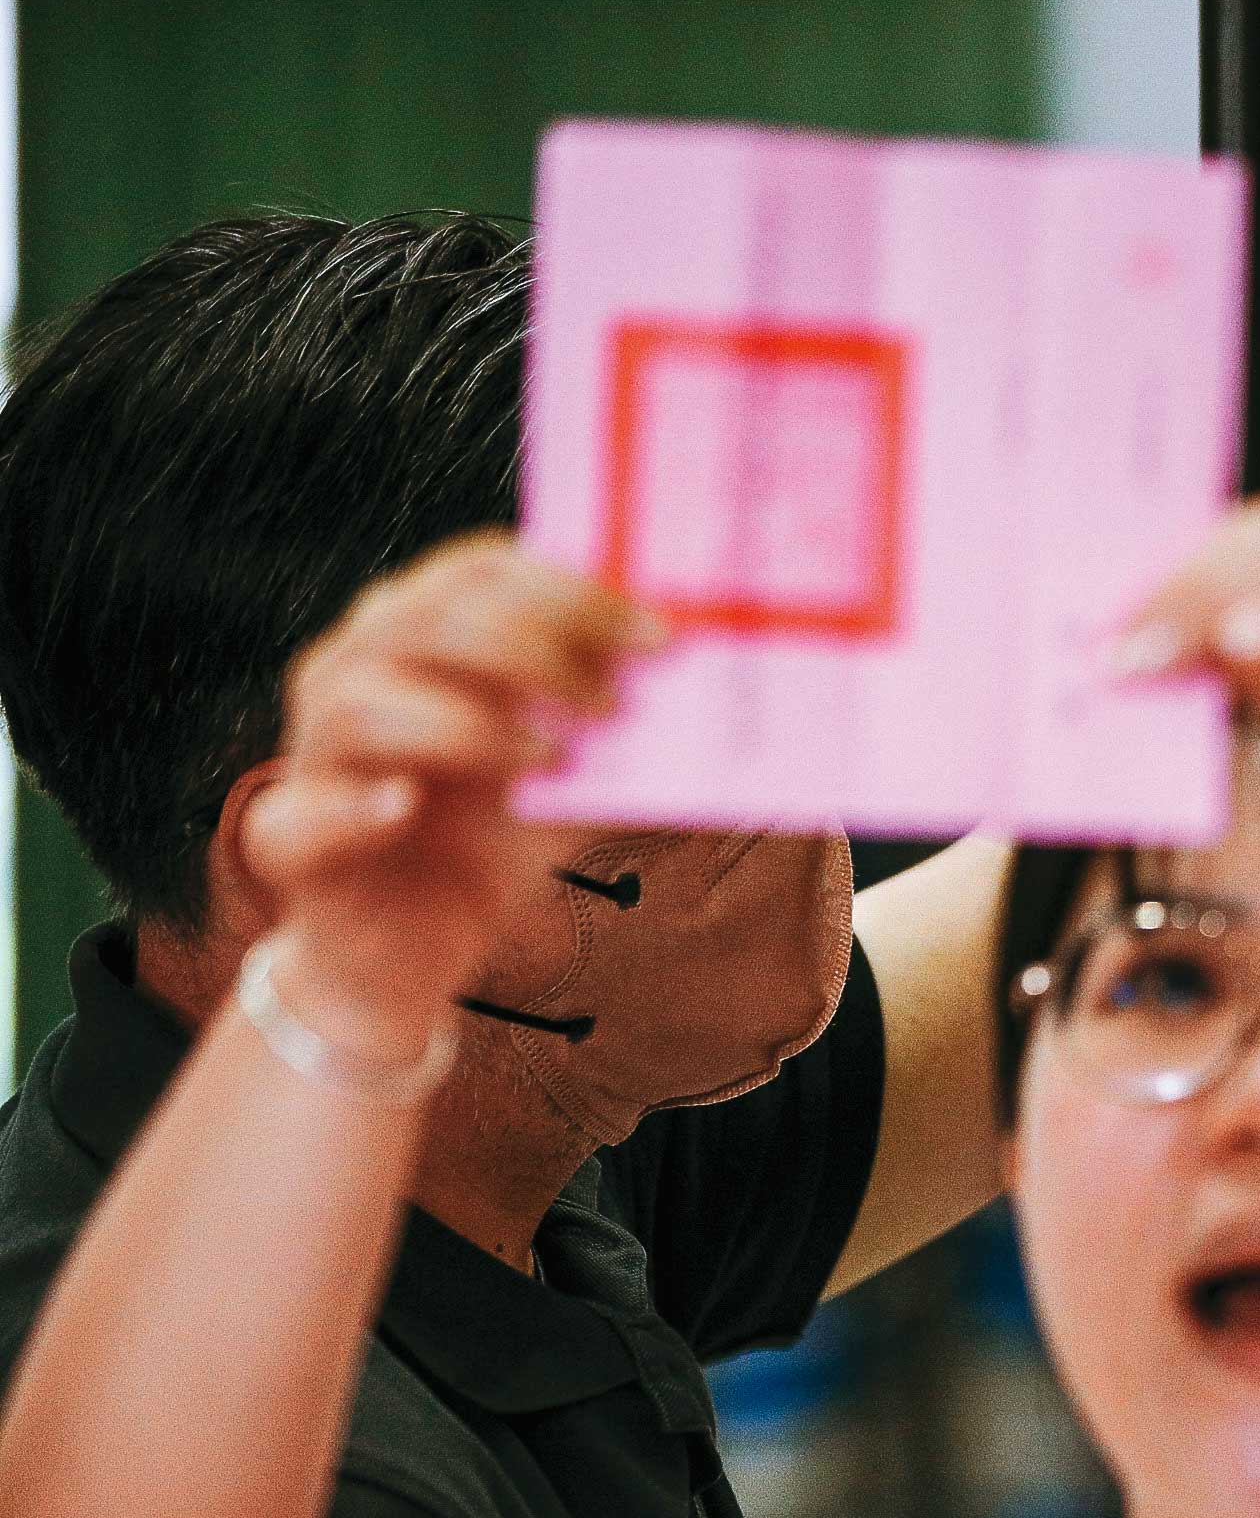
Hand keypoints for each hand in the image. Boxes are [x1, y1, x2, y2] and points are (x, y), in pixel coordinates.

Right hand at [236, 537, 656, 1030]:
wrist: (414, 946)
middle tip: (615, 706)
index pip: (484, 571)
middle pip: (430, 617)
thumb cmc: (494, 840)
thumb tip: (713, 699)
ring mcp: (312, 746)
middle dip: (534, 651)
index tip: (662, 637)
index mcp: (422, 633)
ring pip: (369, 700)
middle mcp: (355, 666)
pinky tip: (407, 803)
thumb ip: (624, 735)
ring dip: (471, 725)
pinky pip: (308, 809)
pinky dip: (361, 804)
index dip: (574, 591)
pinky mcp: (288, 832)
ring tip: (552, 761)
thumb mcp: (578, 781)